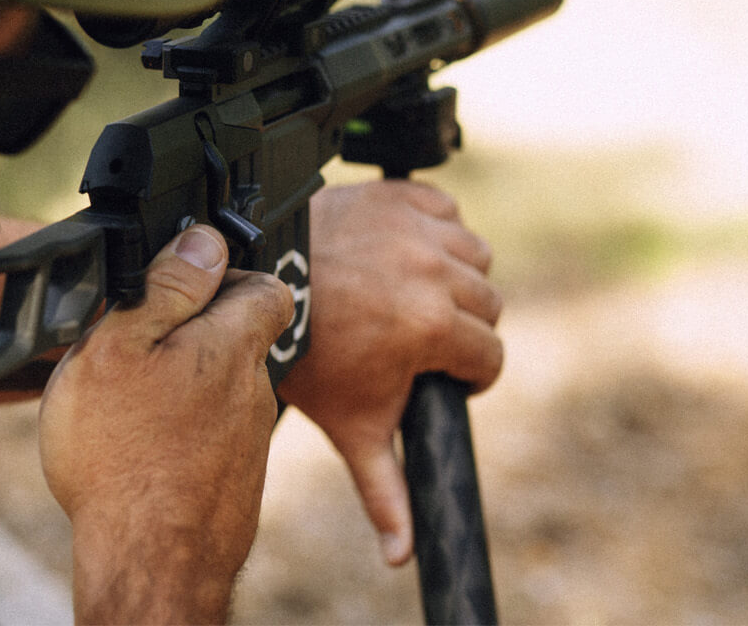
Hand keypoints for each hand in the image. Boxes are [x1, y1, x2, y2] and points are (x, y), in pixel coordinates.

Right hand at [39, 225, 293, 624]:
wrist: (148, 564)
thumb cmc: (122, 455)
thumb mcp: (119, 347)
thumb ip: (165, 287)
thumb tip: (204, 240)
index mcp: (232, 344)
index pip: (263, 285)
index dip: (227, 274)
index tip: (185, 283)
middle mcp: (254, 388)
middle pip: (237, 338)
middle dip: (195, 334)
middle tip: (139, 348)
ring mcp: (250, 440)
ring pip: (223, 390)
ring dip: (185, 387)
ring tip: (132, 407)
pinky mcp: (236, 482)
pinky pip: (212, 437)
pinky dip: (184, 435)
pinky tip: (145, 451)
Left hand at [275, 180, 502, 566]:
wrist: (258, 282)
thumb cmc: (303, 354)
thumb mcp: (351, 425)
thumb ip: (385, 489)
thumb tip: (401, 554)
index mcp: (431, 326)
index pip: (489, 358)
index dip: (467, 374)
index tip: (438, 374)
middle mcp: (433, 271)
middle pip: (488, 305)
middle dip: (460, 325)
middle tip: (413, 336)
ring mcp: (415, 228)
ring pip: (473, 255)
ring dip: (452, 273)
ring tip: (408, 293)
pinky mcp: (397, 194)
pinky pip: (443, 208)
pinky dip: (432, 226)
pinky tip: (402, 251)